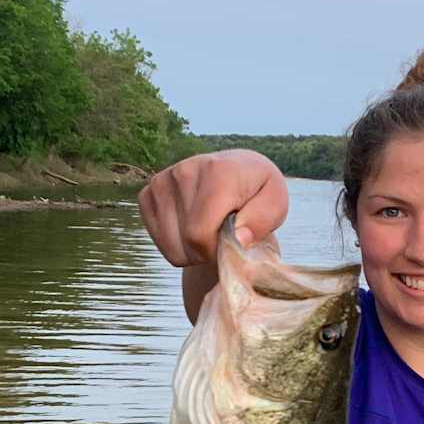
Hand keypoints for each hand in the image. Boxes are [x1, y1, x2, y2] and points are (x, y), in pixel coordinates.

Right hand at [137, 149, 288, 266]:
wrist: (237, 171)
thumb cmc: (258, 192)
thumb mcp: (276, 203)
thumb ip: (261, 221)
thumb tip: (238, 239)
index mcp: (217, 172)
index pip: (200, 232)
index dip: (216, 251)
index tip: (233, 245)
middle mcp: (183, 171)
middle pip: (186, 242)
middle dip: (208, 252)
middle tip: (225, 238)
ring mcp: (162, 181)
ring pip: (171, 246)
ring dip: (193, 252)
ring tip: (211, 232)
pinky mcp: (148, 193)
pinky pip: (157, 240)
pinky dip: (176, 245)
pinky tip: (193, 229)